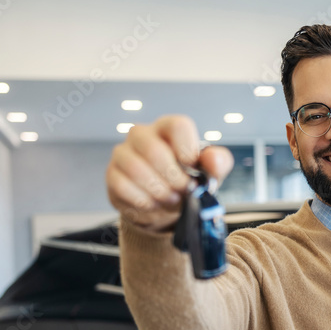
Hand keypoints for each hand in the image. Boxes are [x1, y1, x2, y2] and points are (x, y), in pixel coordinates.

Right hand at [106, 115, 233, 232]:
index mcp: (168, 128)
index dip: (187, 150)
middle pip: (154, 150)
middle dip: (173, 178)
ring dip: (158, 191)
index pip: (177, 125)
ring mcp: (123, 153)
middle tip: (184, 191)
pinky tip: (153, 203)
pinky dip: (143, 201)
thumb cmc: (187, 179)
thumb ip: (218, 163)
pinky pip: (123, 186)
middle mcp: (142, 135)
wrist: (165, 203)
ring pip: (136, 169)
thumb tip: (213, 159)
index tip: (193, 169)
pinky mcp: (112, 174)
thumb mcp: (209, 173)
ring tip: (170, 199)